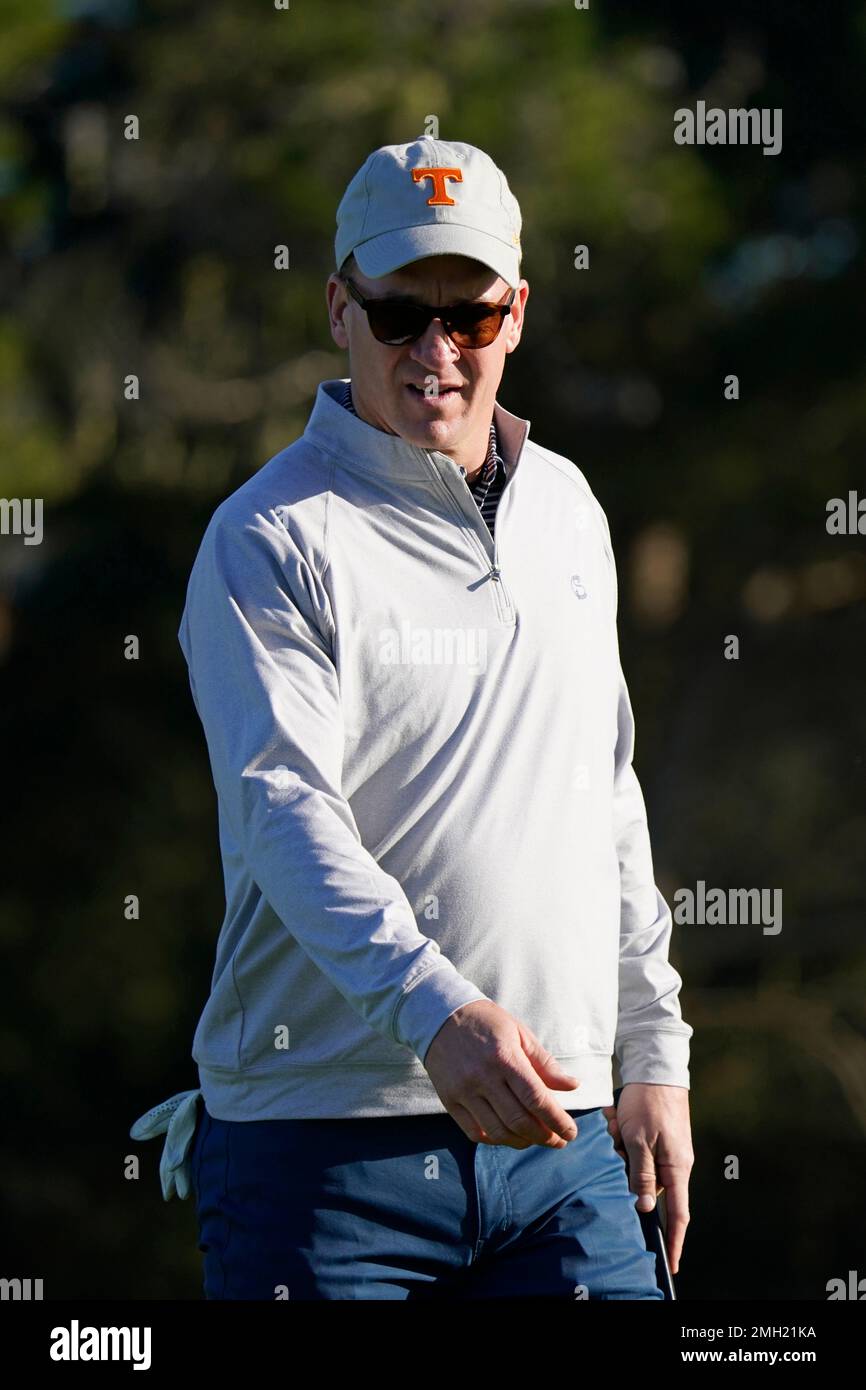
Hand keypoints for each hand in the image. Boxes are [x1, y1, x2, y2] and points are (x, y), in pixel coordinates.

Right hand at [423, 1000, 581, 1148]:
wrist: (439, 1016)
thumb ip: (545, 1063)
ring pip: (498, 1132)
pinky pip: (475, 1132)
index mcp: (504, 1057)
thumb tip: (572, 1086)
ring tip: (536, 1138)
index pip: (536, 1098)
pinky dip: (496, 1140)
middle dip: (545, 1137)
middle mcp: (482, 1077)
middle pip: (519, 1121)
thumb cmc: (486, 1022)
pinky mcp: (449, 1100)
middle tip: (558, 1141)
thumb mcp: (519, 1032)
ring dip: (523, 1142)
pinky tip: (509, 1135)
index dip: (557, 1120)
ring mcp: (463, 1091)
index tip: (571, 1132)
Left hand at [602, 1082, 693, 1274]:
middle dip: (626, 1171)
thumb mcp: (639, 1140)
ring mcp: (665, 1151)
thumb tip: (643, 1208)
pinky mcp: (655, 1140)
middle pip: (645, 1186)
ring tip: (616, 1123)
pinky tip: (616, 1119)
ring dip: (620, 1149)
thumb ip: (641, 1175)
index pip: (678, 1214)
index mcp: (677, 1168)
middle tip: (618, 1138)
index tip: (669, 1264)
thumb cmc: (650, 1104)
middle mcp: (674, 1164)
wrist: (657, 1069)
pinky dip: (620, 1137)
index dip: (673, 1240)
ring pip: (635, 1167)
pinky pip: (633, 1150)